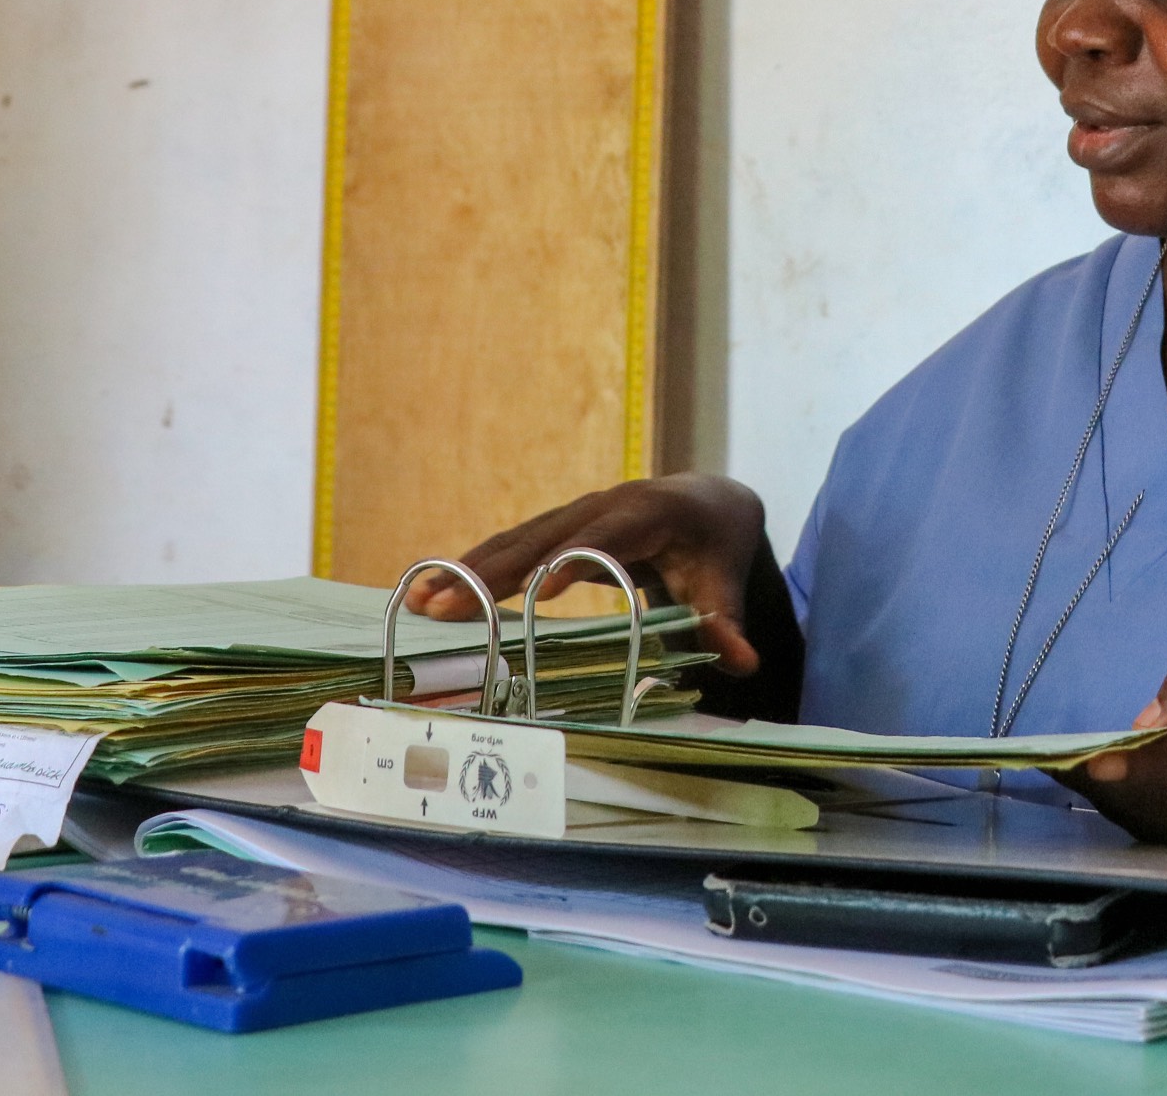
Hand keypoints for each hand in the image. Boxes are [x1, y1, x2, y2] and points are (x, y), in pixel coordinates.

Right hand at [406, 474, 770, 673]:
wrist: (705, 502)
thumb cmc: (715, 545)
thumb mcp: (726, 578)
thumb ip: (727, 620)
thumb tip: (746, 665)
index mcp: (650, 509)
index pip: (610, 534)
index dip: (577, 556)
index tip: (540, 586)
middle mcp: (603, 502)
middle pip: (544, 535)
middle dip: (495, 570)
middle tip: (446, 602)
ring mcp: (574, 510)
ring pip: (516, 538)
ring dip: (468, 569)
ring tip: (420, 600)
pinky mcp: (557, 525)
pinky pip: (512, 544)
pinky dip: (473, 567)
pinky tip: (430, 591)